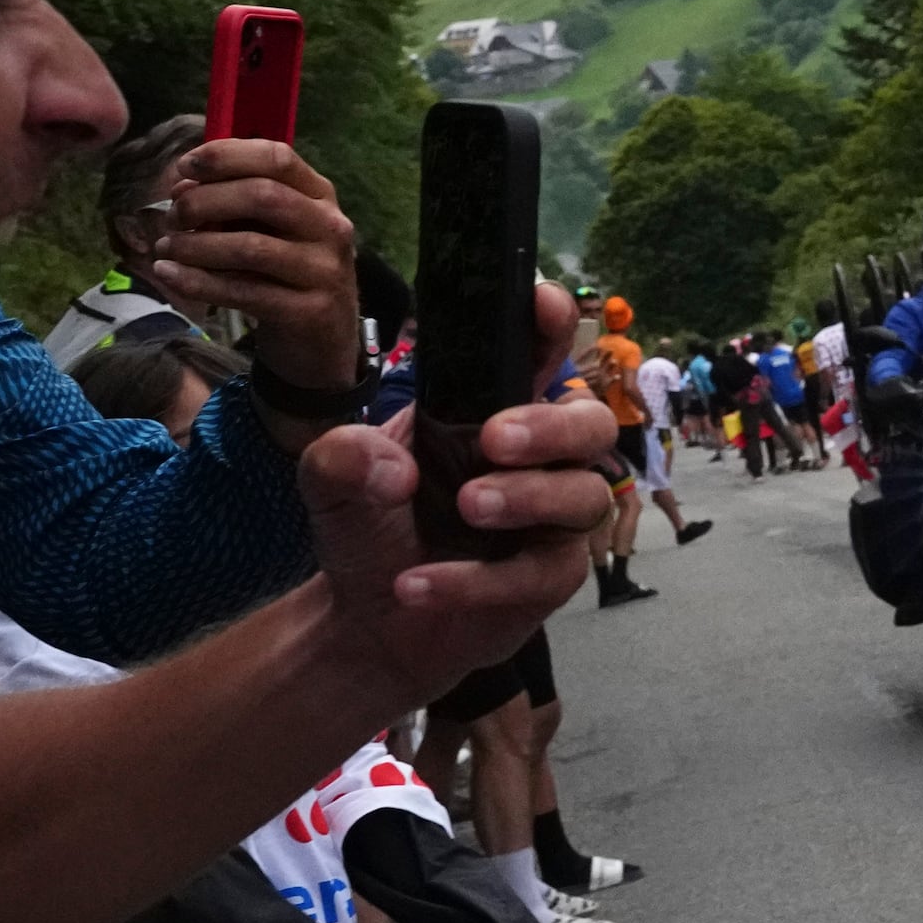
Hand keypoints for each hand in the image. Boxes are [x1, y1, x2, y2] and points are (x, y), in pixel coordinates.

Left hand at [136, 141, 360, 401]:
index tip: (184, 168)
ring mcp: (324, 270)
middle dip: (205, 202)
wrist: (320, 342)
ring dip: (196, 245)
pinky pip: (244, 291)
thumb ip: (234, 203)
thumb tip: (182, 186)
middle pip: (263, 196)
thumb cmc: (284, 274)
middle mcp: (330, 227)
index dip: (226, 156)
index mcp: (320, 196)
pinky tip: (169, 275)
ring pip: (250, 246)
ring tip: (165, 249)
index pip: (277, 157)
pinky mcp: (309, 310)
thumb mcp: (270, 229)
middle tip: (173, 217)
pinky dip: (198, 282)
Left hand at [296, 290, 610, 710]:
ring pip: (583, 495)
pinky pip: (539, 572)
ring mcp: (551, 519)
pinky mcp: (548, 578)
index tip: (539, 304)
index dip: (552, 323)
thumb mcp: (330, 482)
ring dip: (526, 497)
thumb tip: (391, 466)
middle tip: (494, 440)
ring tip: (466, 508)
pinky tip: (415, 584)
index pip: (539, 354)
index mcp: (490, 411)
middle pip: (592, 423)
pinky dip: (476, 580)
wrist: (366, 618)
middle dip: (552, 426)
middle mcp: (536, 458)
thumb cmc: (368, 527)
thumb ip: (341, 456)